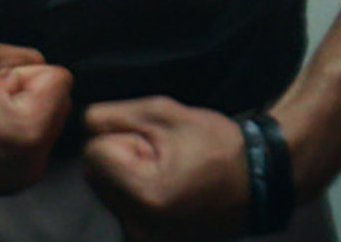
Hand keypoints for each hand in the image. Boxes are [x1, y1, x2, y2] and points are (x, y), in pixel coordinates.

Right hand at [0, 39, 72, 197]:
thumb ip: (13, 55)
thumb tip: (36, 64)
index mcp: (29, 133)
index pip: (58, 79)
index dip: (20, 68)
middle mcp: (32, 165)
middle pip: (55, 104)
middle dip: (25, 91)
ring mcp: (16, 180)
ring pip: (38, 124)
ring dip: (15, 110)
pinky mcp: (0, 185)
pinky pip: (21, 145)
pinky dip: (4, 130)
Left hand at [82, 96, 248, 240]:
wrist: (261, 179)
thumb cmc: (215, 144)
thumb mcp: (159, 112)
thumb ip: (107, 116)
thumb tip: (80, 126)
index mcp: (145, 194)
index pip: (93, 152)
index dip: (120, 137)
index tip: (155, 143)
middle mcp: (141, 226)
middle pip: (95, 174)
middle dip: (118, 157)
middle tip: (161, 156)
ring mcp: (147, 240)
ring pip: (105, 191)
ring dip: (124, 175)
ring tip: (166, 171)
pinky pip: (122, 209)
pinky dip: (133, 195)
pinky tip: (163, 189)